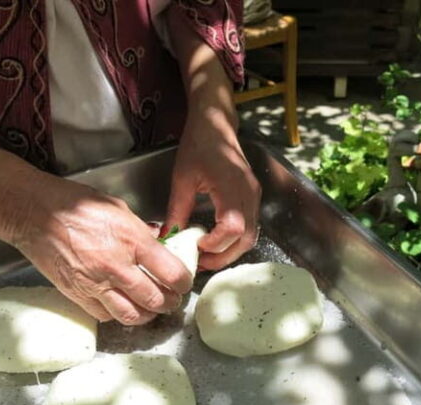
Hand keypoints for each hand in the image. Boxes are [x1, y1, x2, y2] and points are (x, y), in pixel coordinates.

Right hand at [0, 139, 192, 324]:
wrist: (33, 213)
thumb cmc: (74, 204)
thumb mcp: (118, 208)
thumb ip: (142, 229)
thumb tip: (160, 241)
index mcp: (132, 241)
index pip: (172, 274)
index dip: (185, 282)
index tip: (184, 282)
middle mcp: (116, 266)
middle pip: (156, 300)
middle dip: (170, 302)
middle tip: (172, 298)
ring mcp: (95, 284)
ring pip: (132, 315)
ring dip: (147, 315)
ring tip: (151, 307)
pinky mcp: (77, 294)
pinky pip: (106, 316)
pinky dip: (119, 315)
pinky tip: (123, 305)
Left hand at [165, 111, 260, 269]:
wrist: (216, 125)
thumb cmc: (199, 145)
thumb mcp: (182, 178)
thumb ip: (176, 210)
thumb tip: (167, 237)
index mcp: (232, 187)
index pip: (232, 227)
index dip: (216, 244)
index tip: (196, 246)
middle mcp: (249, 194)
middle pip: (246, 238)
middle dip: (224, 256)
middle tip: (201, 262)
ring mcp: (254, 196)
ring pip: (251, 236)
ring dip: (231, 251)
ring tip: (207, 255)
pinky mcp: (252, 198)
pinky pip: (250, 227)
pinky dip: (235, 240)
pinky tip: (216, 241)